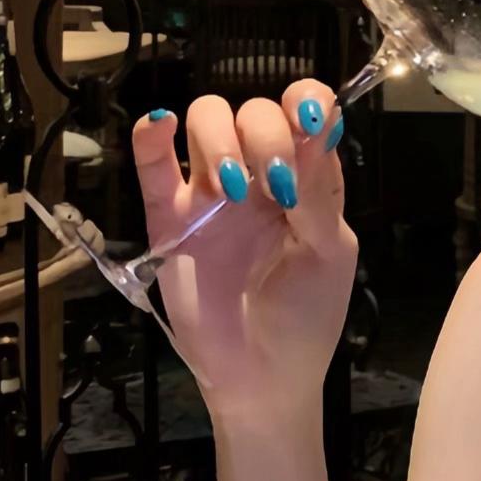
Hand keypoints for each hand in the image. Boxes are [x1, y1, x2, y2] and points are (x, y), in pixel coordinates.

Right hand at [132, 85, 356, 422]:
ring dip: (219, 136)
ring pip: (205, 122)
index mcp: (305, 179)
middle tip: (275, 183)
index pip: (304, 113)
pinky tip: (162, 126)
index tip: (309, 122)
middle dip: (265, 133)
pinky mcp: (169, 219)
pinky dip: (152, 136)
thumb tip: (317, 127)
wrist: (262, 376)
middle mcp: (258, 176)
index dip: (306, 104)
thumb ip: (320, 193)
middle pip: (253, 112)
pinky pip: (152, 166)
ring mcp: (211, 194)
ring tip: (230, 187)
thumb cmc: (305, 316)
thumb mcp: (328, 253)